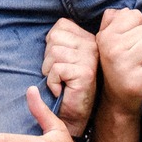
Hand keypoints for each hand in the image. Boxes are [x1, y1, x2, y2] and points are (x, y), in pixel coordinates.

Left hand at [41, 19, 99, 137]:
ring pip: (54, 52)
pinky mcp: (85, 73)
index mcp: (87, 38)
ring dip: (49, 72)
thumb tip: (49, 34)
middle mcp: (92, 45)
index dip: (52, 43)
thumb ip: (60, 40)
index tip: (59, 61)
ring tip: (61, 82)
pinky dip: (52, 82)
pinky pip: (56, 69)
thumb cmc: (64, 87)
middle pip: (55, 37)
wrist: (73, 116)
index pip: (61, 25)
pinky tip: (61, 90)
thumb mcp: (63, 57)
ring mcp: (90, 58)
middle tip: (60, 75)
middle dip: (49, 58)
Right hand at [96, 8, 141, 115]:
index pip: (135, 15)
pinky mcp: (136, 82)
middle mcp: (112, 49)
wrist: (116, 99)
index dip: (137, 28)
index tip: (129, 41)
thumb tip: (125, 9)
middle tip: (136, 56)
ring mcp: (123, 66)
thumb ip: (113, 20)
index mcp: (106, 36)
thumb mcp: (107, 40)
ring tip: (141, 64)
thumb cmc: (117, 63)